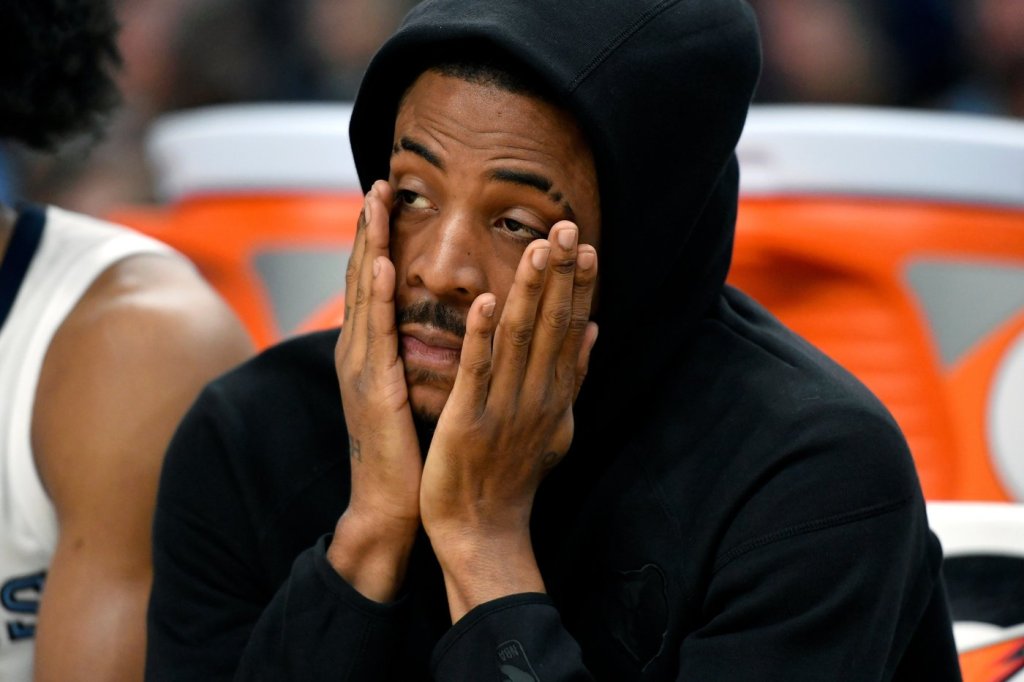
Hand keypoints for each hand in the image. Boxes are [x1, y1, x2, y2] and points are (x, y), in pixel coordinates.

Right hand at [328, 181, 420, 600]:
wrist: (391, 505)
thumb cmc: (406, 452)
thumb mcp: (408, 392)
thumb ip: (411, 357)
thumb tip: (429, 329)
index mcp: (370, 352)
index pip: (372, 283)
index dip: (377, 240)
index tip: (388, 200)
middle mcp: (358, 352)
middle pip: (360, 276)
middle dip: (368, 228)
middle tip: (378, 183)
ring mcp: (360, 368)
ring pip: (363, 295)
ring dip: (368, 246)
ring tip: (375, 203)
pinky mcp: (373, 389)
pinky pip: (376, 335)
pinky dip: (376, 297)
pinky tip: (381, 265)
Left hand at [420, 221, 598, 619]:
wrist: (484, 530)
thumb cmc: (513, 474)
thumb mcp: (556, 424)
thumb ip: (572, 375)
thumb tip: (595, 330)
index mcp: (555, 394)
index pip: (573, 328)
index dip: (580, 286)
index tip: (586, 245)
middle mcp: (538, 396)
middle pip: (552, 325)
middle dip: (561, 274)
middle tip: (568, 227)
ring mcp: (505, 407)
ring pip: (520, 338)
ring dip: (530, 291)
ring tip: (539, 248)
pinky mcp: (469, 420)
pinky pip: (478, 372)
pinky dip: (483, 336)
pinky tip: (487, 302)